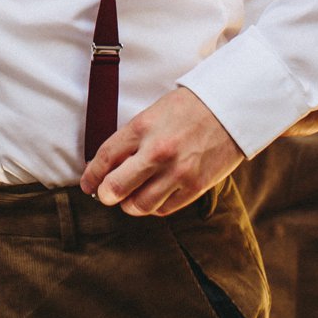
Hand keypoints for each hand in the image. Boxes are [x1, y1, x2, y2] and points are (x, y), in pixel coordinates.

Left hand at [79, 87, 242, 216]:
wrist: (229, 108)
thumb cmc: (187, 109)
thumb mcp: (153, 115)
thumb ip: (131, 140)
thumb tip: (107, 167)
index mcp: (142, 128)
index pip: (105, 158)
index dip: (91, 176)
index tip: (88, 185)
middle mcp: (157, 151)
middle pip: (116, 187)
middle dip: (106, 195)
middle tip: (106, 195)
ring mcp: (177, 171)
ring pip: (139, 205)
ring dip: (130, 205)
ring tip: (132, 197)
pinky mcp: (195, 187)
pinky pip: (163, 209)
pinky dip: (154, 207)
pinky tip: (154, 196)